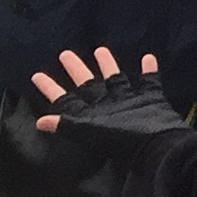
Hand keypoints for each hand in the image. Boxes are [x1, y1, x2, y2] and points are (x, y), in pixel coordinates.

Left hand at [30, 46, 187, 153]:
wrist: (159, 146)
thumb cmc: (124, 140)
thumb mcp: (91, 131)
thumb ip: (68, 125)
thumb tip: (40, 122)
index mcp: (92, 113)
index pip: (66, 99)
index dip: (51, 88)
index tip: (37, 75)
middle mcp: (108, 106)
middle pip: (88, 84)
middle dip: (76, 70)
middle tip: (64, 54)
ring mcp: (130, 102)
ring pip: (116, 79)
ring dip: (108, 65)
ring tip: (100, 50)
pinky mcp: (151, 100)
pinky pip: (150, 82)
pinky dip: (150, 70)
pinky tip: (148, 57)